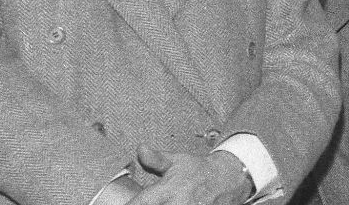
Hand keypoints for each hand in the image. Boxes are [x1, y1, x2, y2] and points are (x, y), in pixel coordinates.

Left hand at [128, 148, 253, 204]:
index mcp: (167, 190)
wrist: (228, 179)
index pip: (139, 203)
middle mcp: (176, 204)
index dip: (130, 204)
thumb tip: (140, 149)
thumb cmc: (199, 171)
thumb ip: (155, 159)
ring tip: (163, 203)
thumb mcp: (176, 161)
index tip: (121, 204)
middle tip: (143, 203)